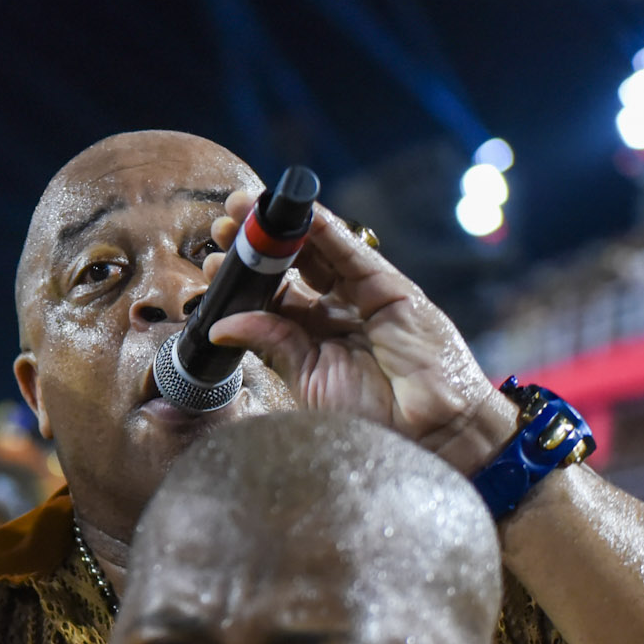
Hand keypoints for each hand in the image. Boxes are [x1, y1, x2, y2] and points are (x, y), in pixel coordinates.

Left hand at [203, 191, 518, 474]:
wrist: (429, 435)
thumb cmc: (372, 419)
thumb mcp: (307, 378)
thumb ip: (271, 344)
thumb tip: (220, 326)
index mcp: (311, 338)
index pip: (271, 297)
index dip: (243, 277)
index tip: (213, 263)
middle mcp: (336, 313)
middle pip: (291, 268)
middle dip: (256, 244)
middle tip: (222, 226)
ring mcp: (363, 298)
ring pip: (318, 252)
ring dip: (283, 228)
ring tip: (246, 208)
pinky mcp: (391, 290)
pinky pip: (352, 254)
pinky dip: (326, 230)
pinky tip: (300, 213)